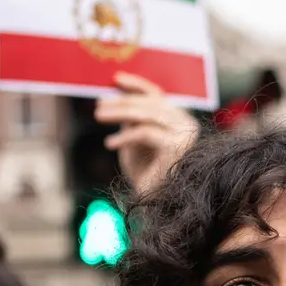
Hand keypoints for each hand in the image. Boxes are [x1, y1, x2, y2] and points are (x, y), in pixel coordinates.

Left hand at [95, 72, 200, 196]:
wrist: (158, 206)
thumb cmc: (146, 176)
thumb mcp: (134, 141)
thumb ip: (130, 120)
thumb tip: (112, 97)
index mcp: (180, 121)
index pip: (157, 95)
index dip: (136, 85)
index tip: (115, 80)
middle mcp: (187, 125)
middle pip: (150, 103)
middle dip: (121, 102)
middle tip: (98, 107)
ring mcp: (184, 135)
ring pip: (146, 114)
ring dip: (119, 113)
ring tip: (98, 117)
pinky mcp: (176, 147)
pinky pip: (145, 133)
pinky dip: (125, 137)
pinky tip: (110, 144)